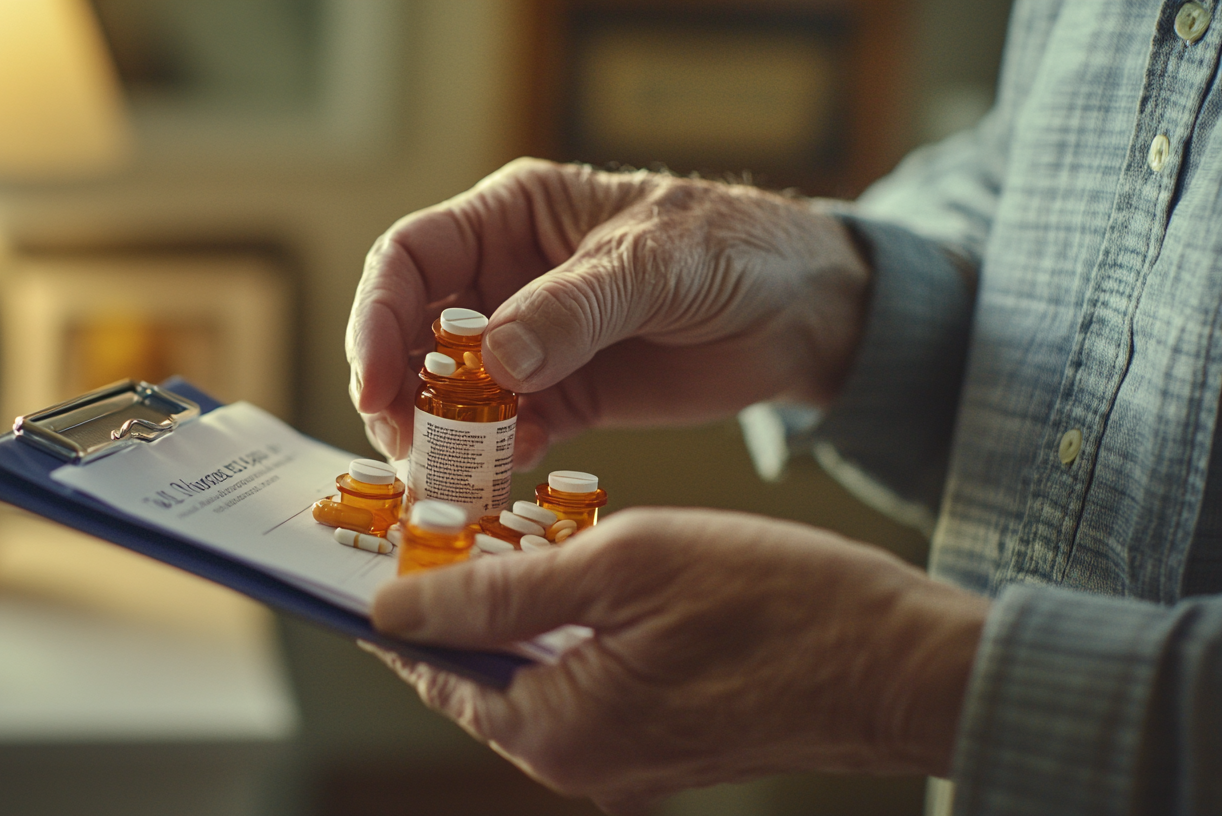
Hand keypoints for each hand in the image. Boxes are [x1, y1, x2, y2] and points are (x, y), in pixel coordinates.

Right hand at [347, 158, 869, 466]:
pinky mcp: (562, 400)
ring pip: (450, 392)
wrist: (804, 313)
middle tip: (401, 445)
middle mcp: (505, 280)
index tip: (375, 382)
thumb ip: (576, 307)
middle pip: (414, 334)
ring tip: (439, 476)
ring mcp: (530, 346)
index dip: (378, 318)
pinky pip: (504, 433)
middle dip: (397, 390)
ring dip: (435, 434)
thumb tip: (496, 359)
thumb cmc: (733, 249)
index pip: (412, 259)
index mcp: (512, 218)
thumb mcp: (655, 262)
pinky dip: (491, 457)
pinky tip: (499, 474)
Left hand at [368, 508, 988, 813]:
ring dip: (517, 608)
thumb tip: (392, 607)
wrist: (905, 663)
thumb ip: (498, 593)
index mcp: (557, 730)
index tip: (376, 543)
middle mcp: (581, 763)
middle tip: (450, 517)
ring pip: (534, 674)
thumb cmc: (778, 601)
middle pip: (479, 676)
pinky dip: (570, 629)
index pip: (432, 670)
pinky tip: (581, 568)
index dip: (401, 601)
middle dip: (459, 597)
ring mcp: (626, 760)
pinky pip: (586, 683)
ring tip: (513, 530)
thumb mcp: (623, 565)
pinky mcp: (663, 743)